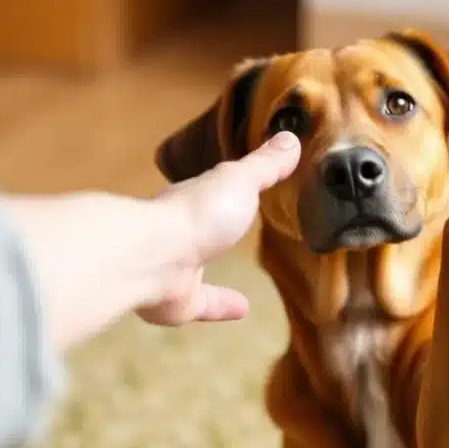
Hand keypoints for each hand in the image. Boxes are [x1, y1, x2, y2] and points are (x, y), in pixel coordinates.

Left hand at [136, 131, 300, 325]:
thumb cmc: (200, 212)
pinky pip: (200, 304)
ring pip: (193, 270)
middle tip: (230, 235)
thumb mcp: (241, 181)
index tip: (237, 192)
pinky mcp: (175, 302)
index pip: (209, 193)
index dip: (223, 193)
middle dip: (210, 233)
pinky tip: (243, 310)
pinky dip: (220, 307)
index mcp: (193, 201)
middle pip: (197, 232)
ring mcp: (173, 268)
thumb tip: (291, 138)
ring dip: (212, 276)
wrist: (157, 256)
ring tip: (242, 287)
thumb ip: (265, 166)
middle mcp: (178, 233)